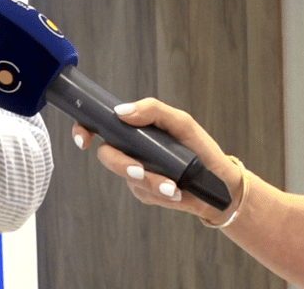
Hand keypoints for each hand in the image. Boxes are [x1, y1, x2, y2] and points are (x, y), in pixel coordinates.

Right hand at [72, 97, 242, 223]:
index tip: (85, 138)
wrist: (219, 181)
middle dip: (122, 165)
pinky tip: (177, 192)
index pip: (100, 125)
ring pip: (128, 177)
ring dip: (150, 182)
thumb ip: (152, 110)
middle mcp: (131, 150)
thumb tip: (122, 111)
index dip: (83, 129)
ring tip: (174, 186)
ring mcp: (136, 172)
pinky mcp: (146, 193)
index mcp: (135, 130)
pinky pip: (143, 193)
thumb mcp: (180, 122)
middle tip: (139, 170)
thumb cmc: (200, 147)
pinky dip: (160, 192)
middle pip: (107, 155)